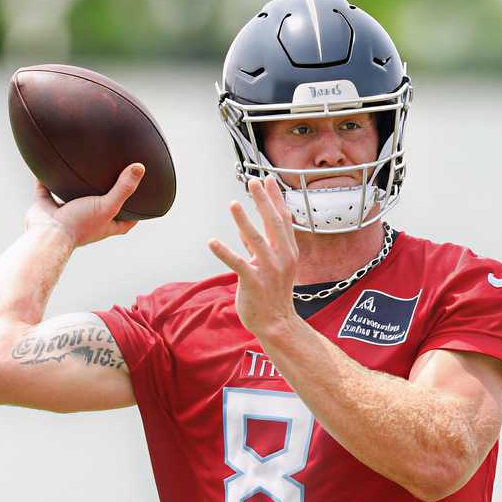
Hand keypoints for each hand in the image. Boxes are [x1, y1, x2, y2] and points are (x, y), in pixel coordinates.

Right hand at [24, 163, 143, 247]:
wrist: (47, 234)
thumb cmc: (80, 225)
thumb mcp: (108, 206)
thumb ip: (124, 188)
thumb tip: (140, 168)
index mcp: (104, 225)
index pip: (126, 222)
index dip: (134, 214)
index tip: (142, 204)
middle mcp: (86, 221)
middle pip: (99, 209)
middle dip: (104, 199)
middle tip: (112, 182)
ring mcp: (66, 215)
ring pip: (71, 199)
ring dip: (74, 188)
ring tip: (80, 172)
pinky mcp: (46, 209)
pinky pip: (44, 191)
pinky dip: (44, 181)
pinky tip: (47, 165)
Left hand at [208, 176, 300, 337]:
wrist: (277, 322)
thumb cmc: (273, 294)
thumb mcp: (272, 266)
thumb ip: (259, 247)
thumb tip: (244, 229)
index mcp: (288, 251)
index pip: (283, 219)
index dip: (276, 198)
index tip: (268, 179)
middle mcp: (282, 257)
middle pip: (273, 223)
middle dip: (263, 201)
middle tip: (253, 182)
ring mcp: (269, 269)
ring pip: (256, 240)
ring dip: (244, 221)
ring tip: (233, 204)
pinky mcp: (254, 282)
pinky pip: (238, 263)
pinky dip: (225, 252)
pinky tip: (212, 242)